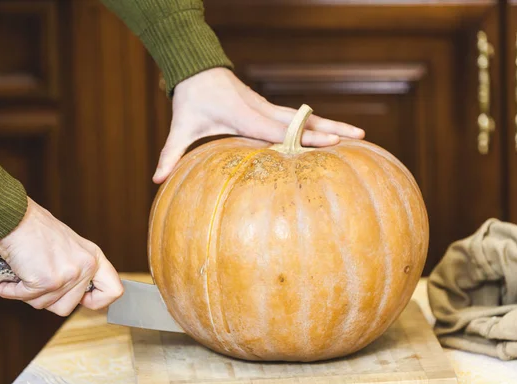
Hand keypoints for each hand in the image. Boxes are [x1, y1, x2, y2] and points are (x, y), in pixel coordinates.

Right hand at [0, 197, 123, 315]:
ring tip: (24, 271)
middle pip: (67, 307)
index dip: (97, 301)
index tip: (82, 300)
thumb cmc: (37, 231)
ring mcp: (68, 275)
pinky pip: (26, 298)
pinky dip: (12, 290)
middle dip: (47, 298)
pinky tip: (10, 276)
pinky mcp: (47, 281)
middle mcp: (86, 267)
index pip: (113, 290)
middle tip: (37, 280)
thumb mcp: (71, 247)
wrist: (16, 217)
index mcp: (94, 258)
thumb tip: (78, 298)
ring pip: (44, 305)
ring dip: (28, 293)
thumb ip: (78, 271)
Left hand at [153, 67, 364, 182]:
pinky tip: (335, 132)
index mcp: (244, 116)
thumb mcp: (180, 128)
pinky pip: (299, 117)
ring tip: (359, 134)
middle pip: (303, 120)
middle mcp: (262, 110)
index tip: (330, 142)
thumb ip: (169, 154)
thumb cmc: (190, 100)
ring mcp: (268, 107)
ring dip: (332, 124)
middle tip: (360, 137)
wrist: (197, 70)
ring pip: (306, 116)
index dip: (305, 136)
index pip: (279, 129)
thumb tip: (156, 180)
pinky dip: (319, 123)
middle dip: (331, 129)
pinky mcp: (269, 108)